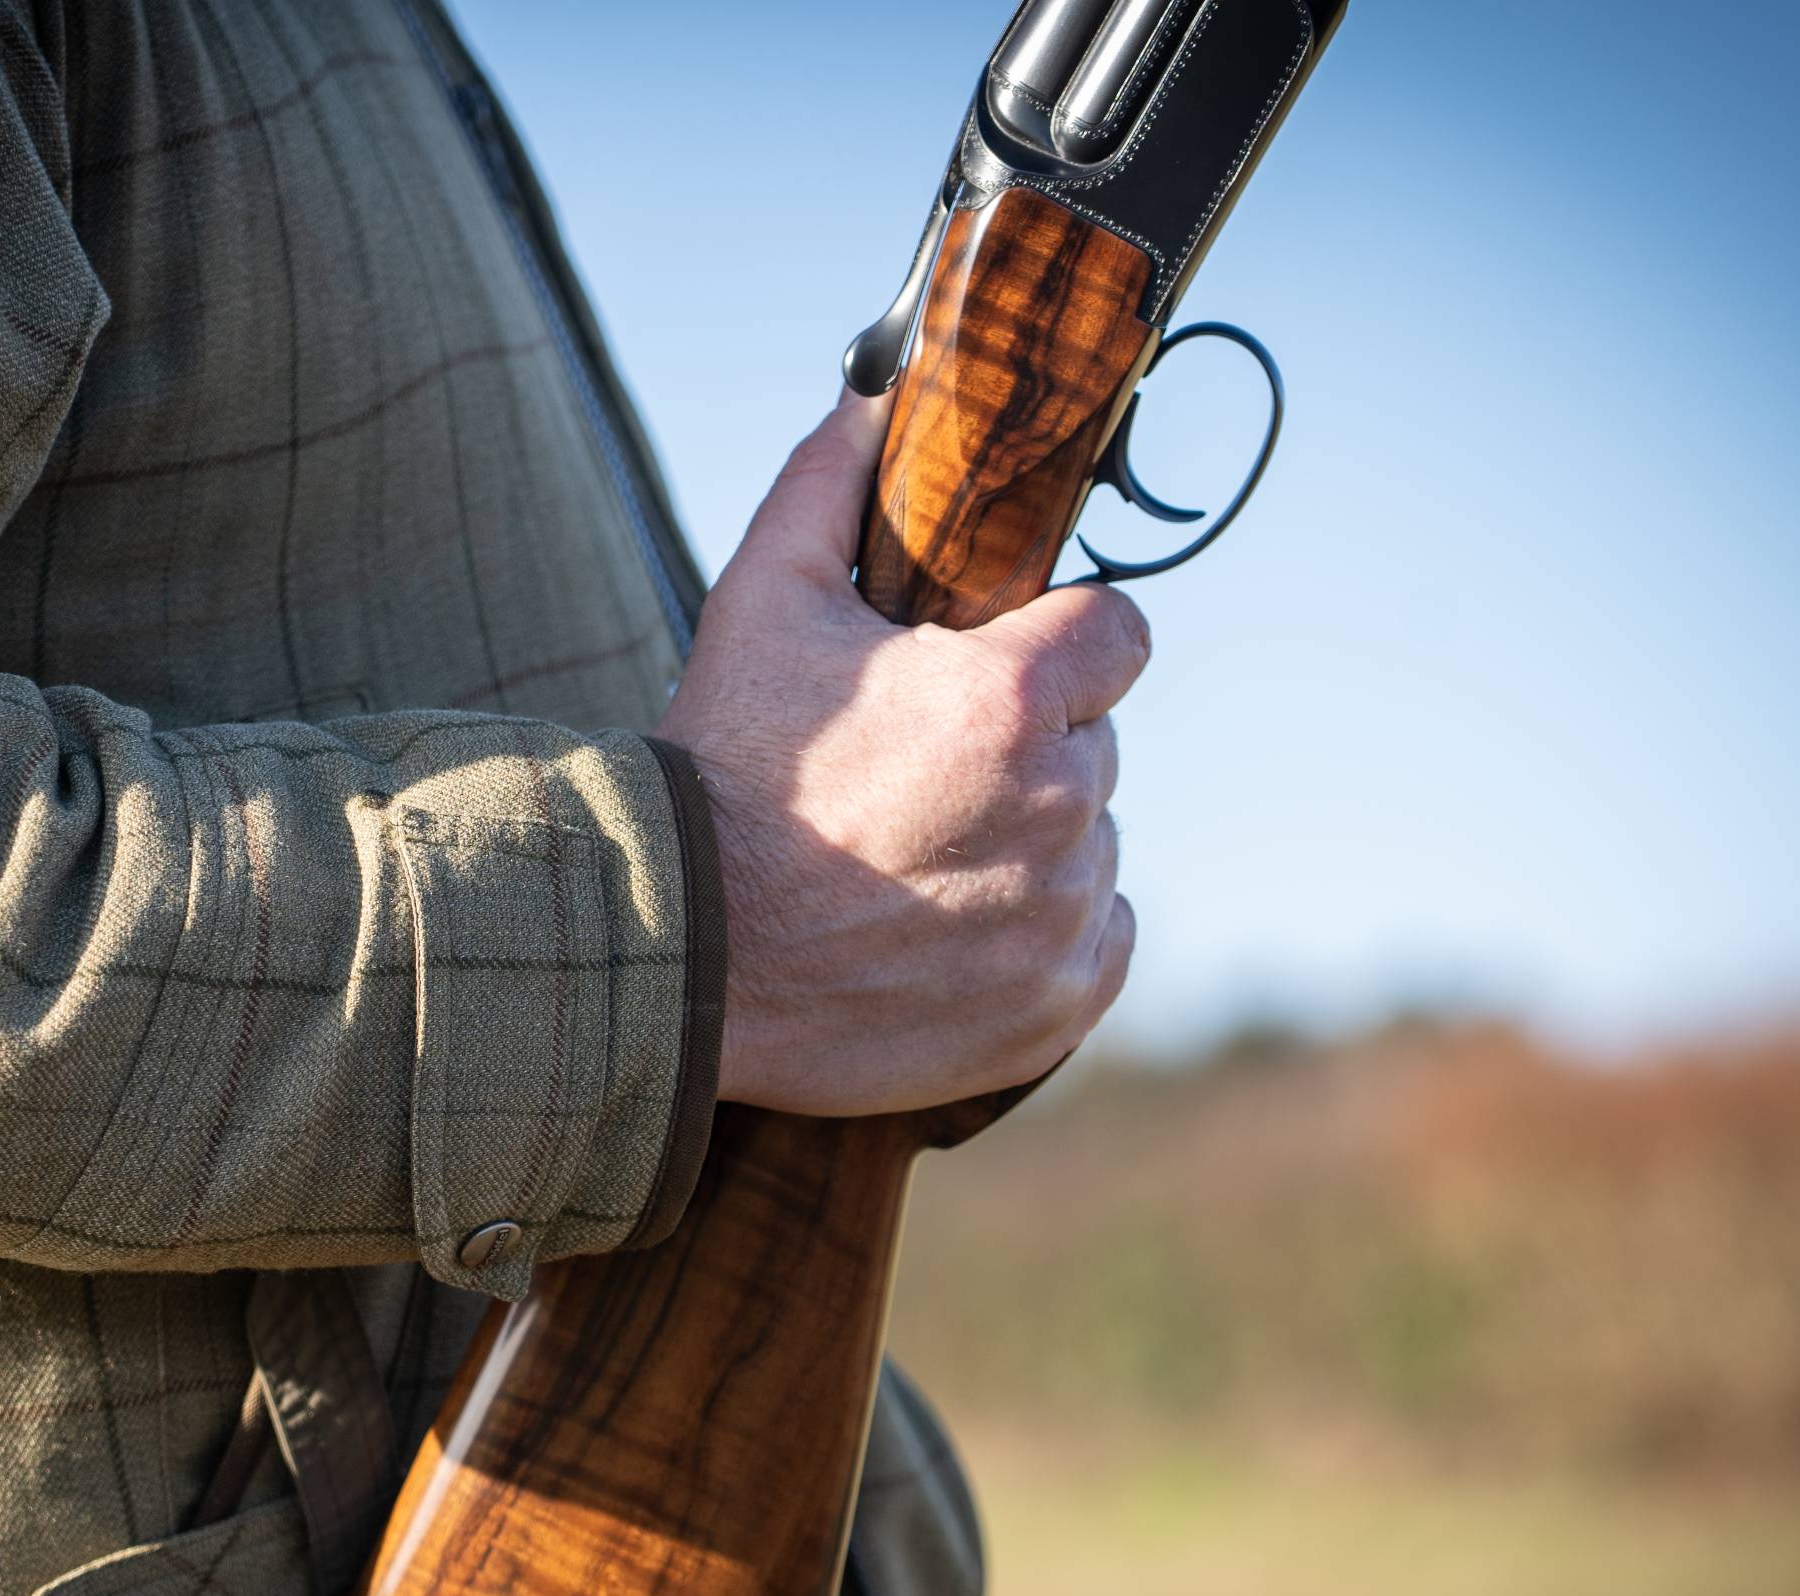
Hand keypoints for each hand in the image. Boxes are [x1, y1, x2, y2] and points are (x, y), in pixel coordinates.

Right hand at [658, 389, 1144, 1116]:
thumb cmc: (721, 770)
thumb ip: (833, 481)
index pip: (1121, 631)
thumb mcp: (761, 598)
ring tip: (919, 858)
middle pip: (1098, 744)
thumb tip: (880, 385)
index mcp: (1016, 698)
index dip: (1060, 642)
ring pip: (1093, 843)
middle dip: (1031, 748)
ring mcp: (1063, 915)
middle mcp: (1062, 807)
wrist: (678, 957)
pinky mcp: (1055, 1005)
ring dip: (1032, 841)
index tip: (1000, 669)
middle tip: (923, 776)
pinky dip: (1044, 934)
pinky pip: (1097, 940)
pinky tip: (951, 923)